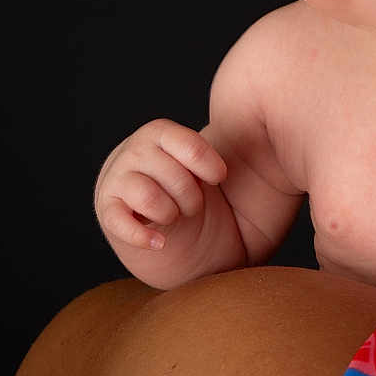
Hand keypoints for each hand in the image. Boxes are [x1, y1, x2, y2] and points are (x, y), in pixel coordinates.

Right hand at [94, 119, 226, 251]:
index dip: (208, 166)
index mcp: (160, 134)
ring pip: (149, 196)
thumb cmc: (198, 198)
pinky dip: (145, 236)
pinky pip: (120, 222)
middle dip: (191, 197)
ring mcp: (115, 181)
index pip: (188, 144)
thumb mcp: (209, 172)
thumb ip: (220, 157)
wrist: (179, 239)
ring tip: (175, 218)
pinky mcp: (107, 213)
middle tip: (194, 206)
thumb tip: (268, 141)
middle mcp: (133, 151)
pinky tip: (160, 241)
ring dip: (171, 213)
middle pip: (172, 174)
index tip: (218, 180)